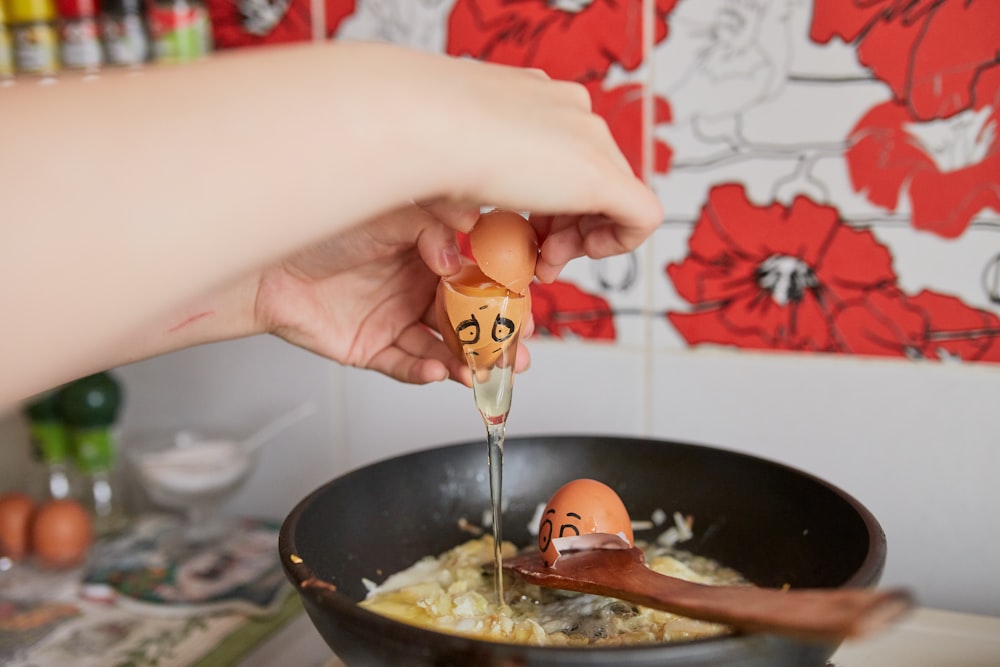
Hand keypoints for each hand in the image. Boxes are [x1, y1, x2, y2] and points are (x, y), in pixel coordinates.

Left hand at [253, 203, 531, 385]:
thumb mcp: (387, 215)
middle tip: (517, 348)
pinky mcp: (372, 349)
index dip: (503, 293)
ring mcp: (395, 320)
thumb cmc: (319, 228)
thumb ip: (431, 228)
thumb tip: (461, 256)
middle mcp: (415, 287)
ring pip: (442, 348)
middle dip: (496, 337)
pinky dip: (423, 372)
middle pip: (468, 319)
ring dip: (466, 362)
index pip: (478, 277)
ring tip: (481, 370)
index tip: (525, 305)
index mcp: (428, 254)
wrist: (264, 264)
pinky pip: (404, 366)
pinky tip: (439, 371)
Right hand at [362, 44, 662, 279]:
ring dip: (579, 240)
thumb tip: (466, 218)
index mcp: (532, 99)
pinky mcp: (604, 174)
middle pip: (588, 178)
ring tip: (545, 263)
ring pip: (613, 197)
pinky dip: (616, 245)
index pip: (558, 156)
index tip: (520, 231)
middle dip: (563, 227)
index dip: (544, 203)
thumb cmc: (416, 143)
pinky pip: (641, 218)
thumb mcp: (447, 165)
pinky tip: (578, 255)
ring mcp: (590, 136)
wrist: (422, 125)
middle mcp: (568, 109)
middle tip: (536, 257)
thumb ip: (467, 187)